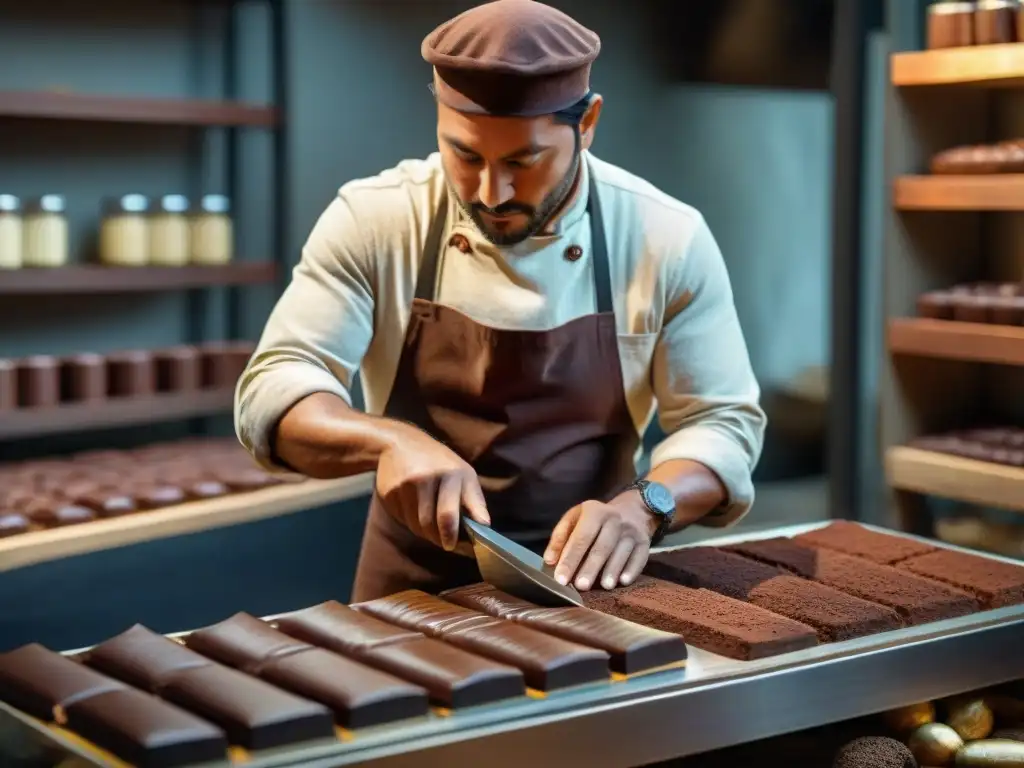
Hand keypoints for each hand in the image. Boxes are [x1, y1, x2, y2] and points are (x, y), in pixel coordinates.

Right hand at [375, 426, 489, 550]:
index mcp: (450, 474)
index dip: (451, 535)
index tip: (452, 545)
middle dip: (438, 538)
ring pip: (416, 525)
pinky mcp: (389, 492)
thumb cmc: (439, 462)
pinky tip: (414, 508)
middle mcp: (426, 478)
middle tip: (445, 542)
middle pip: (429, 524)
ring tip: (431, 522)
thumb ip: (475, 500)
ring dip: (425, 532)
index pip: (448, 514)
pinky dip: (410, 521)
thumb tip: (485, 525)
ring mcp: (405, 485)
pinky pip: (402, 519)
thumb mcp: (463, 473)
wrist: (399, 443)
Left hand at [543, 493, 655, 591]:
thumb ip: (560, 538)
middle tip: (580, 586)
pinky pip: (639, 557)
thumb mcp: (575, 519)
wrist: (631, 511)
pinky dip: (632, 570)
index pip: (581, 537)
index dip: (570, 558)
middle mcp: (614, 519)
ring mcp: (631, 531)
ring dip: (612, 570)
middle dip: (590, 567)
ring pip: (621, 552)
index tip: (561, 578)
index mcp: (594, 511)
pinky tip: (623, 581)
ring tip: (604, 586)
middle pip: (602, 546)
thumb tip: (550, 561)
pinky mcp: (644, 542)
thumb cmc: (595, 521)